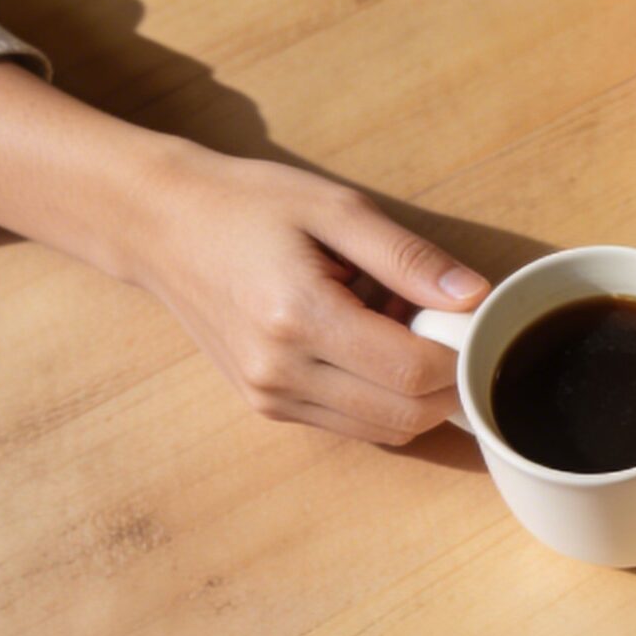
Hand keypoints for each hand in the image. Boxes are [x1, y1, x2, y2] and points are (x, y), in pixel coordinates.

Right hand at [118, 150, 486, 443]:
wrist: (161, 226)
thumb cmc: (247, 206)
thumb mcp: (336, 208)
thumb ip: (408, 257)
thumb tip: (474, 296)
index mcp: (298, 318)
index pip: (413, 371)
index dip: (460, 355)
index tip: (471, 320)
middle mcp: (280, 372)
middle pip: (406, 414)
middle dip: (448, 381)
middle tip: (446, 326)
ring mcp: (270, 397)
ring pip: (385, 430)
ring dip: (417, 393)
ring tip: (402, 329)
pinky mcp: (268, 406)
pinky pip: (354, 424)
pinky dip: (383, 397)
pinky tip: (373, 345)